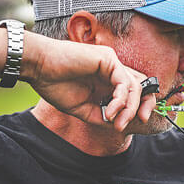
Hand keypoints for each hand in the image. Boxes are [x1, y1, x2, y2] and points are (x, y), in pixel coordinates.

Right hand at [23, 34, 156, 130]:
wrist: (38, 68)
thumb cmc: (54, 85)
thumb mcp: (81, 108)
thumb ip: (100, 115)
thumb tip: (118, 124)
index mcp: (106, 80)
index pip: (133, 91)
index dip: (141, 105)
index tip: (140, 122)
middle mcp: (112, 70)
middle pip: (141, 86)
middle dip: (145, 105)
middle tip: (142, 121)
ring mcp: (111, 63)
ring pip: (134, 86)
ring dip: (130, 108)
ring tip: (117, 122)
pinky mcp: (108, 59)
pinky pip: (123, 82)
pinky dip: (120, 100)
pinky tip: (110, 111)